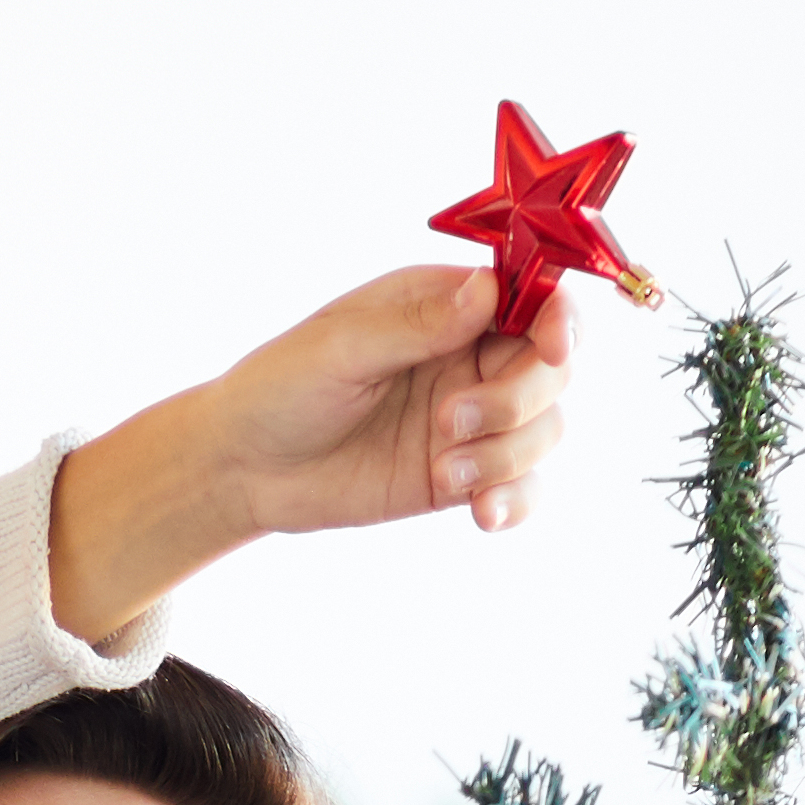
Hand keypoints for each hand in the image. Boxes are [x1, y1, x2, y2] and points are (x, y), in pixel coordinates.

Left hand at [50, 265, 590, 632]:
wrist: (246, 468)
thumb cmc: (283, 386)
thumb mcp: (344, 346)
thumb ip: (419, 324)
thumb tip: (489, 290)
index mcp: (447, 305)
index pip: (534, 298)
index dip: (558, 320)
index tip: (552, 348)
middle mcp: (469, 356)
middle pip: (551, 370)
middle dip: (518, 400)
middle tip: (448, 423)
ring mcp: (471, 419)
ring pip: (543, 430)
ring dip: (508, 456)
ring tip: (446, 473)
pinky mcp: (461, 475)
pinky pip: (521, 485)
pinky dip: (516, 500)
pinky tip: (482, 514)